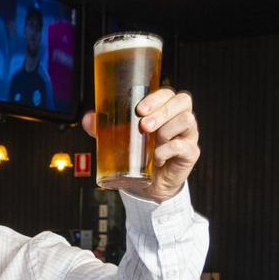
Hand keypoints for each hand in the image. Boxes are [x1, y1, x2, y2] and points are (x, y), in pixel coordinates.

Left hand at [81, 89, 198, 202]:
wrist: (145, 185)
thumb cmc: (136, 156)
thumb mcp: (118, 140)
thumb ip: (103, 128)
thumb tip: (88, 119)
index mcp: (165, 110)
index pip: (168, 94)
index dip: (157, 97)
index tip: (139, 109)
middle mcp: (179, 119)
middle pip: (183, 101)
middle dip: (162, 111)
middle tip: (143, 125)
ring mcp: (188, 135)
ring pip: (187, 120)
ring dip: (166, 129)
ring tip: (150, 141)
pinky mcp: (190, 153)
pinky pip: (184, 146)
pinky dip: (167, 150)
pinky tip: (156, 158)